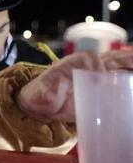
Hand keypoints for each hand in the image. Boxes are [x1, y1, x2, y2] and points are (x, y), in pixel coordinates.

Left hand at [17, 50, 132, 121]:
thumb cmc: (40, 96)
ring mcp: (96, 74)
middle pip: (109, 57)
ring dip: (130, 64)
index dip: (96, 65)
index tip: (100, 77)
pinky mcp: (102, 86)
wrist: (42, 105)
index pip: (87, 58)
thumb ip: (47, 93)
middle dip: (125, 59)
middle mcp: (86, 66)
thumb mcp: (39, 95)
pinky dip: (128, 77)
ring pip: (118, 65)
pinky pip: (119, 79)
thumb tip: (52, 95)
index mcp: (70, 64)